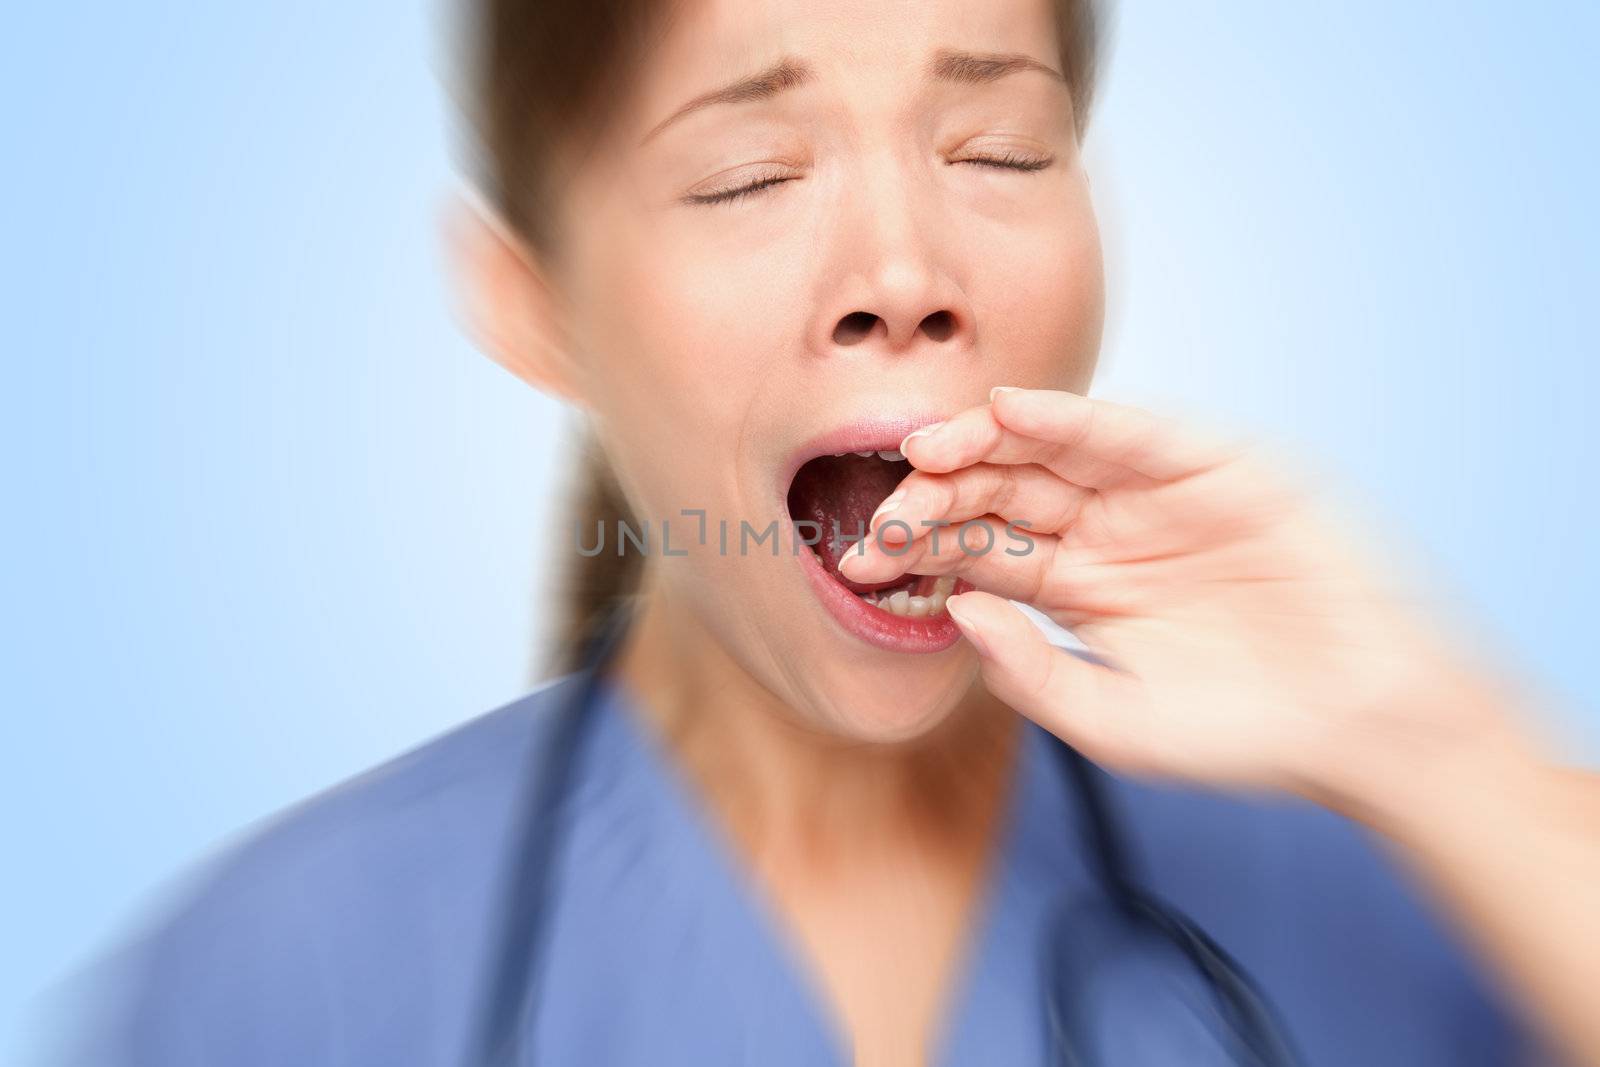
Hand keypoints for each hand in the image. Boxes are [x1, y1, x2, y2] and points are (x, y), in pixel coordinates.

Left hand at [839, 387, 1523, 816]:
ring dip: (984, 443)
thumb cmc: (1241, 733)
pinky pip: (1124, 431)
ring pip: (1050, 452)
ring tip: (924, 447)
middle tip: (885, 506)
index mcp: (1076, 588)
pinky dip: (1065, 416)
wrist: (1366, 720)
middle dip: (938, 494)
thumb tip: (957, 610)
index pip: (981, 552)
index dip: (921, 552)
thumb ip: (1030, 671)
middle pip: (1001, 494)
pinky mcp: (1211, 462)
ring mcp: (1155, 493)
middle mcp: (1107, 531)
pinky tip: (1007, 411)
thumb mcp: (1114, 722)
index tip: (858, 562)